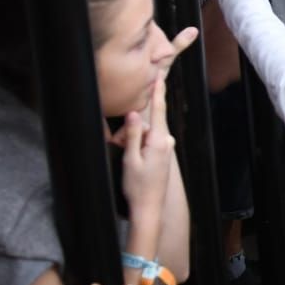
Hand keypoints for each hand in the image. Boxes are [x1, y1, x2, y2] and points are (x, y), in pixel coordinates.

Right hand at [113, 58, 180, 217]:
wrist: (149, 207)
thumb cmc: (137, 185)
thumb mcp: (130, 158)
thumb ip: (133, 134)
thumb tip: (135, 114)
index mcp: (160, 141)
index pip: (159, 111)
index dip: (158, 92)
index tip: (160, 77)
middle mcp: (167, 142)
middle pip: (146, 125)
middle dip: (130, 132)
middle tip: (117, 145)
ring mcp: (167, 148)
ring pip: (145, 134)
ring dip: (132, 141)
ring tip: (125, 158)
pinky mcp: (163, 154)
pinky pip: (148, 142)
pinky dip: (137, 147)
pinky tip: (132, 160)